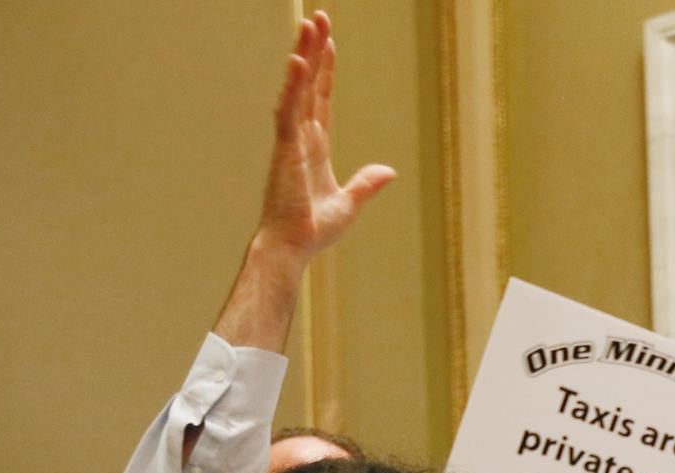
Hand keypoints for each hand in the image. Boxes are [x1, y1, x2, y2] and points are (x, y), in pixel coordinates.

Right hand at [254, 11, 396, 266]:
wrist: (292, 248)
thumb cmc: (312, 230)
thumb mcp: (349, 204)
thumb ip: (366, 184)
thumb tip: (389, 171)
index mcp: (314, 147)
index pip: (321, 99)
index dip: (325, 71)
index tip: (329, 43)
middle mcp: (300, 137)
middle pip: (309, 84)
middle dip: (315, 50)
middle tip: (318, 17)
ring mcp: (291, 141)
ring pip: (297, 88)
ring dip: (303, 55)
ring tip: (308, 24)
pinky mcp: (285, 150)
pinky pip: (289, 111)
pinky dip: (294, 86)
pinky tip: (299, 61)